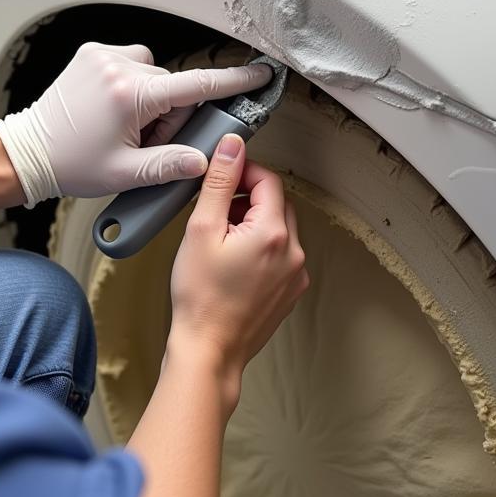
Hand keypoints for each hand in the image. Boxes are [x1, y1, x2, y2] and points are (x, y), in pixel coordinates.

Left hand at [0, 42, 271, 206]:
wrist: (29, 152)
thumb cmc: (72, 164)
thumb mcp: (126, 175)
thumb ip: (170, 166)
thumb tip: (203, 161)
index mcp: (130, 96)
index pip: (195, 85)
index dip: (233, 82)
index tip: (259, 74)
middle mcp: (117, 67)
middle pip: (174, 86)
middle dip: (169, 115)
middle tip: (143, 142)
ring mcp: (103, 56)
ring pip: (155, 74)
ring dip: (151, 99)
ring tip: (126, 126)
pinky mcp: (92, 53)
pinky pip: (132, 62)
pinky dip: (133, 84)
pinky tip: (115, 107)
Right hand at [167, 134, 308, 415]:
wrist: (209, 349)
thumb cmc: (200, 297)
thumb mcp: (201, 229)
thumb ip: (219, 183)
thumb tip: (232, 147)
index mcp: (273, 232)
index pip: (269, 180)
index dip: (243, 172)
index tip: (221, 177)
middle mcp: (293, 252)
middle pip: (277, 204)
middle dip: (248, 198)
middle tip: (216, 211)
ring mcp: (295, 275)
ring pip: (279, 229)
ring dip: (254, 223)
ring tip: (221, 240)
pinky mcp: (290, 292)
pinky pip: (280, 255)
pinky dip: (260, 249)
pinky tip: (232, 263)